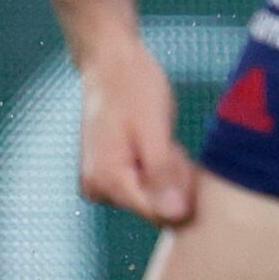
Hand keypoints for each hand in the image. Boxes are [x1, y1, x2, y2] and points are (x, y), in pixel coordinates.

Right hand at [74, 32, 199, 223]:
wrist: (111, 63)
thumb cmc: (133, 89)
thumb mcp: (154, 130)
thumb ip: (162, 174)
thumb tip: (175, 217)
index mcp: (107, 181)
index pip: (158, 213)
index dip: (180, 190)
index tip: (177, 154)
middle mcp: (98, 190)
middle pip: (156, 206)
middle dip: (173, 179)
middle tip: (170, 144)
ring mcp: (101, 183)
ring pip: (154, 196)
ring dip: (168, 172)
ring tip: (162, 140)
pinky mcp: (109, 175)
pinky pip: (145, 184)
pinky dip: (159, 167)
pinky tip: (157, 143)